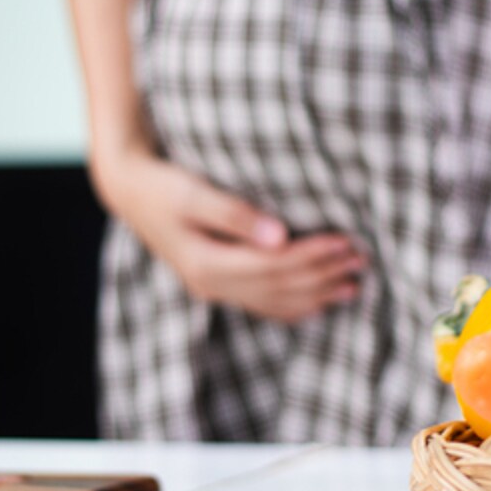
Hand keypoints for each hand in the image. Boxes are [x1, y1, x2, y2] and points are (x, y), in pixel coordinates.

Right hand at [95, 150, 366, 322]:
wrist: (129, 191)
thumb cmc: (162, 184)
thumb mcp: (193, 193)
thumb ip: (234, 214)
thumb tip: (279, 235)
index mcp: (206, 263)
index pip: (273, 265)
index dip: (312, 256)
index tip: (346, 241)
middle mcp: (211, 284)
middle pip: (279, 286)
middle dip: (323, 274)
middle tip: (362, 259)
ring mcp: (213, 290)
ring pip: (274, 301)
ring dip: (316, 294)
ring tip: (354, 286)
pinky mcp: (216, 285)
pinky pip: (262, 305)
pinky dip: (294, 306)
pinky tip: (320, 303)